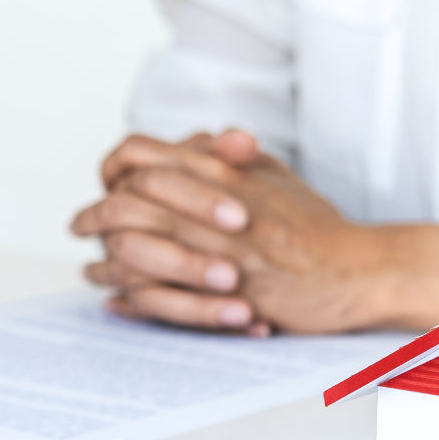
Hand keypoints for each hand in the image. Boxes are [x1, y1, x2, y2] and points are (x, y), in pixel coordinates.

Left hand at [71, 130, 438, 331]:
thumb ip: (233, 158)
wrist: (360, 271)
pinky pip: (160, 297)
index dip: (114, 166)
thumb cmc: (318, 227)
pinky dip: (130, 299)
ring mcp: (218, 251)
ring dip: (105, 259)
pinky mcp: (226, 295)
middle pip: (129, 199)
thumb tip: (204, 138)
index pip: (145, 154)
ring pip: (136, 248)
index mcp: (224, 173)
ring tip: (90, 268)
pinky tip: (115, 301)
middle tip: (79, 225)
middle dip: (94, 214)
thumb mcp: (275, 177)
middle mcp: (215, 208)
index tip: (104, 181)